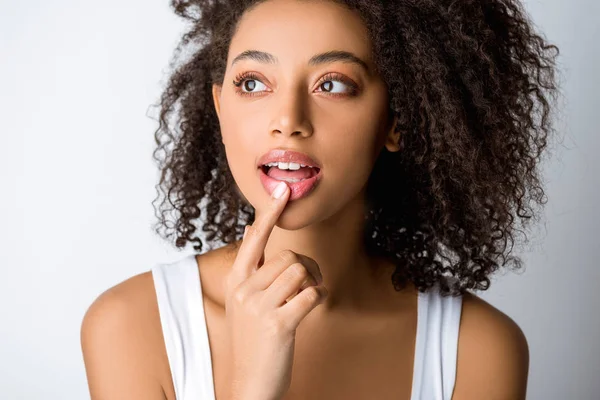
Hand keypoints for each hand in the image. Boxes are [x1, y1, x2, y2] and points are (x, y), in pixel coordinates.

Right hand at [223, 181, 327, 399]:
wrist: (249, 383)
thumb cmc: (252, 338)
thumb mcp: (242, 300)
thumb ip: (250, 266)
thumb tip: (252, 228)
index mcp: (236, 281)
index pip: (254, 240)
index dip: (269, 214)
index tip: (281, 190)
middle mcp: (244, 290)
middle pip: (289, 257)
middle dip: (308, 267)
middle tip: (312, 281)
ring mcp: (259, 307)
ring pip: (300, 272)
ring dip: (314, 282)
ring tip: (310, 296)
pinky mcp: (278, 324)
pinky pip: (311, 294)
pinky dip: (319, 297)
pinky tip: (313, 307)